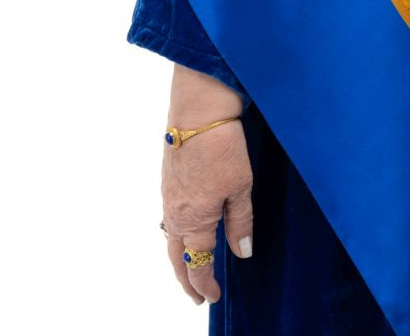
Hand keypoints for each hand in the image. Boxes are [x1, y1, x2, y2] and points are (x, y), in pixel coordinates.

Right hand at [162, 68, 252, 304]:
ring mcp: (168, 197)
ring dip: (178, 258)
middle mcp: (175, 214)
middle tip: (196, 295)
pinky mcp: (168, 180)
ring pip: (170, 238)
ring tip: (190, 267)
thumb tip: (242, 254)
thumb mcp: (241, 187)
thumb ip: (240, 223)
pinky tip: (185, 230)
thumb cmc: (222, 148)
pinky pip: (168, 218)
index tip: (211, 297)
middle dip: (186, 279)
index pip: (197, 264)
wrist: (198, 112)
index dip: (204, 283)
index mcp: (194, 221)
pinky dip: (175, 234)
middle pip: (176, 258)